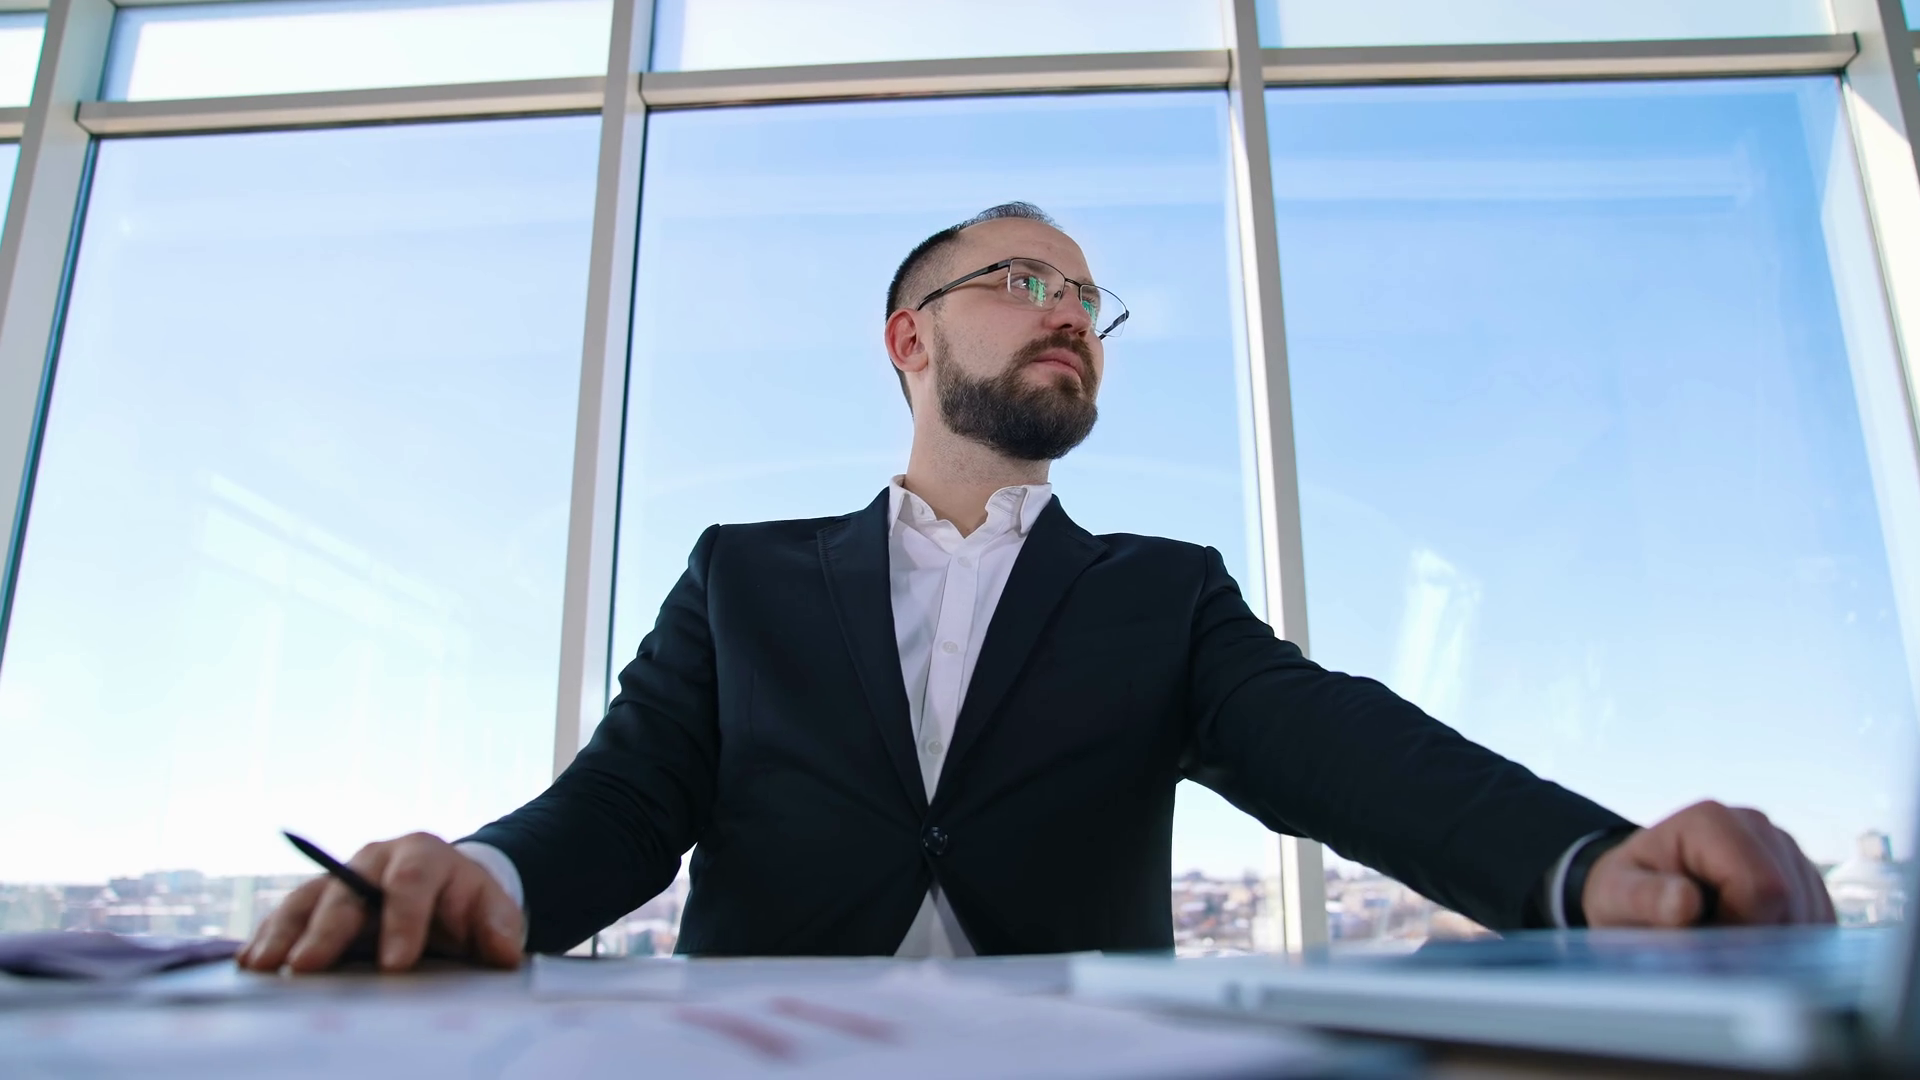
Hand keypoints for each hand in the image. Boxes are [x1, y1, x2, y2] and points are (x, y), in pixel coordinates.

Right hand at [237, 832, 523, 972]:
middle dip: (327, 930)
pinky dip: (268, 937)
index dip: (403, 921)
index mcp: (423, 856)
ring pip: (307, 899)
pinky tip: (251, 963)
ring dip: (283, 933)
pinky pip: (287, 916)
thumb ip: (499, 928)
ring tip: (262, 966)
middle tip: (308, 966)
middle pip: (347, 890)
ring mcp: (340, 877)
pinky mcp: (317, 900)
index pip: (411, 882)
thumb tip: (504, 953)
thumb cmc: (465, 904)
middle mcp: (374, 860)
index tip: (397, 965)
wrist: (443, 889)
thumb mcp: (492, 910)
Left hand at [1582, 801, 1835, 926]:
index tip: (1706, 942)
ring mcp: (1785, 847)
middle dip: (1758, 940)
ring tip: (1727, 939)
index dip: (1740, 928)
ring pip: (1811, 914)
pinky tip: (1753, 943)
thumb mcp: (1617, 898)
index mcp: (1711, 822)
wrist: (1639, 893)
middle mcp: (1756, 825)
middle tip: (1714, 946)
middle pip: (1790, 901)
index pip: (1761, 887)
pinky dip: (1792, 945)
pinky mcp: (1803, 874)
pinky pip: (1820, 921)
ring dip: (1775, 945)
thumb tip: (1685, 901)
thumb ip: (1646, 901)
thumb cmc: (1626, 895)